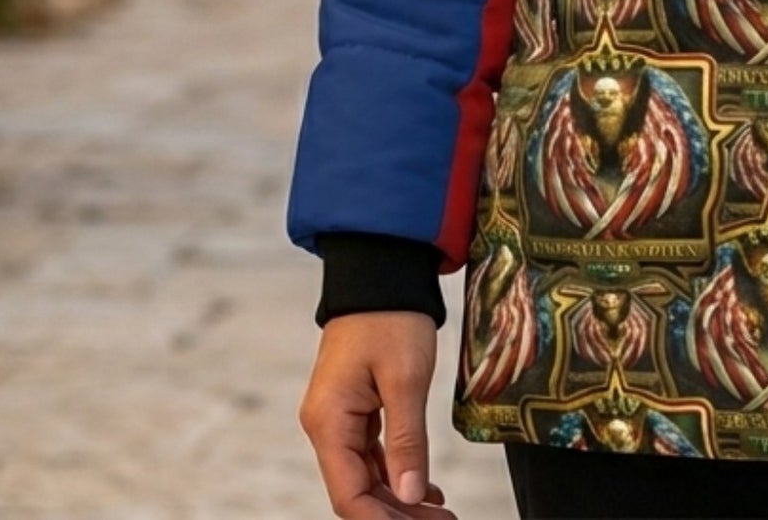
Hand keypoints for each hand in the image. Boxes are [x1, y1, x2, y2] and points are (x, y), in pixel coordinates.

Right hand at [299, 311, 453, 516]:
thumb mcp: (406, 379)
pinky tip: (426, 490)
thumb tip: (410, 496)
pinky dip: (397, 472)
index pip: (349, 494)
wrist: (381, 271)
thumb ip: (406, 441)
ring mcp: (338, 418)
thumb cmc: (391, 318)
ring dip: (400, 498)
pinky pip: (372, 454)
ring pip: (366, 476)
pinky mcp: (354, 408)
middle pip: (357, 490)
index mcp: (329, 422)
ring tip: (441, 514)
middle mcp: (326, 426)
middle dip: (397, 514)